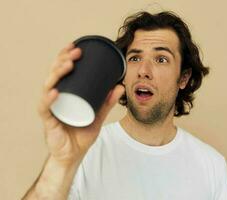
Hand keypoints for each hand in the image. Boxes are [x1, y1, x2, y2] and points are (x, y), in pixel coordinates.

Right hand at [38, 43, 124, 166]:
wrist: (74, 155)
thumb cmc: (82, 134)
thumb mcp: (98, 115)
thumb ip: (107, 102)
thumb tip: (120, 85)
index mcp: (65, 94)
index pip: (61, 71)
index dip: (65, 57)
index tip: (77, 47)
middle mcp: (54, 98)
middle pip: (54, 75)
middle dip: (63, 60)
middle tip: (76, 52)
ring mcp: (50, 109)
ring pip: (47, 87)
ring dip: (57, 74)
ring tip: (69, 65)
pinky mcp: (49, 122)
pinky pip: (45, 109)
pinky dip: (49, 100)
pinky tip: (55, 91)